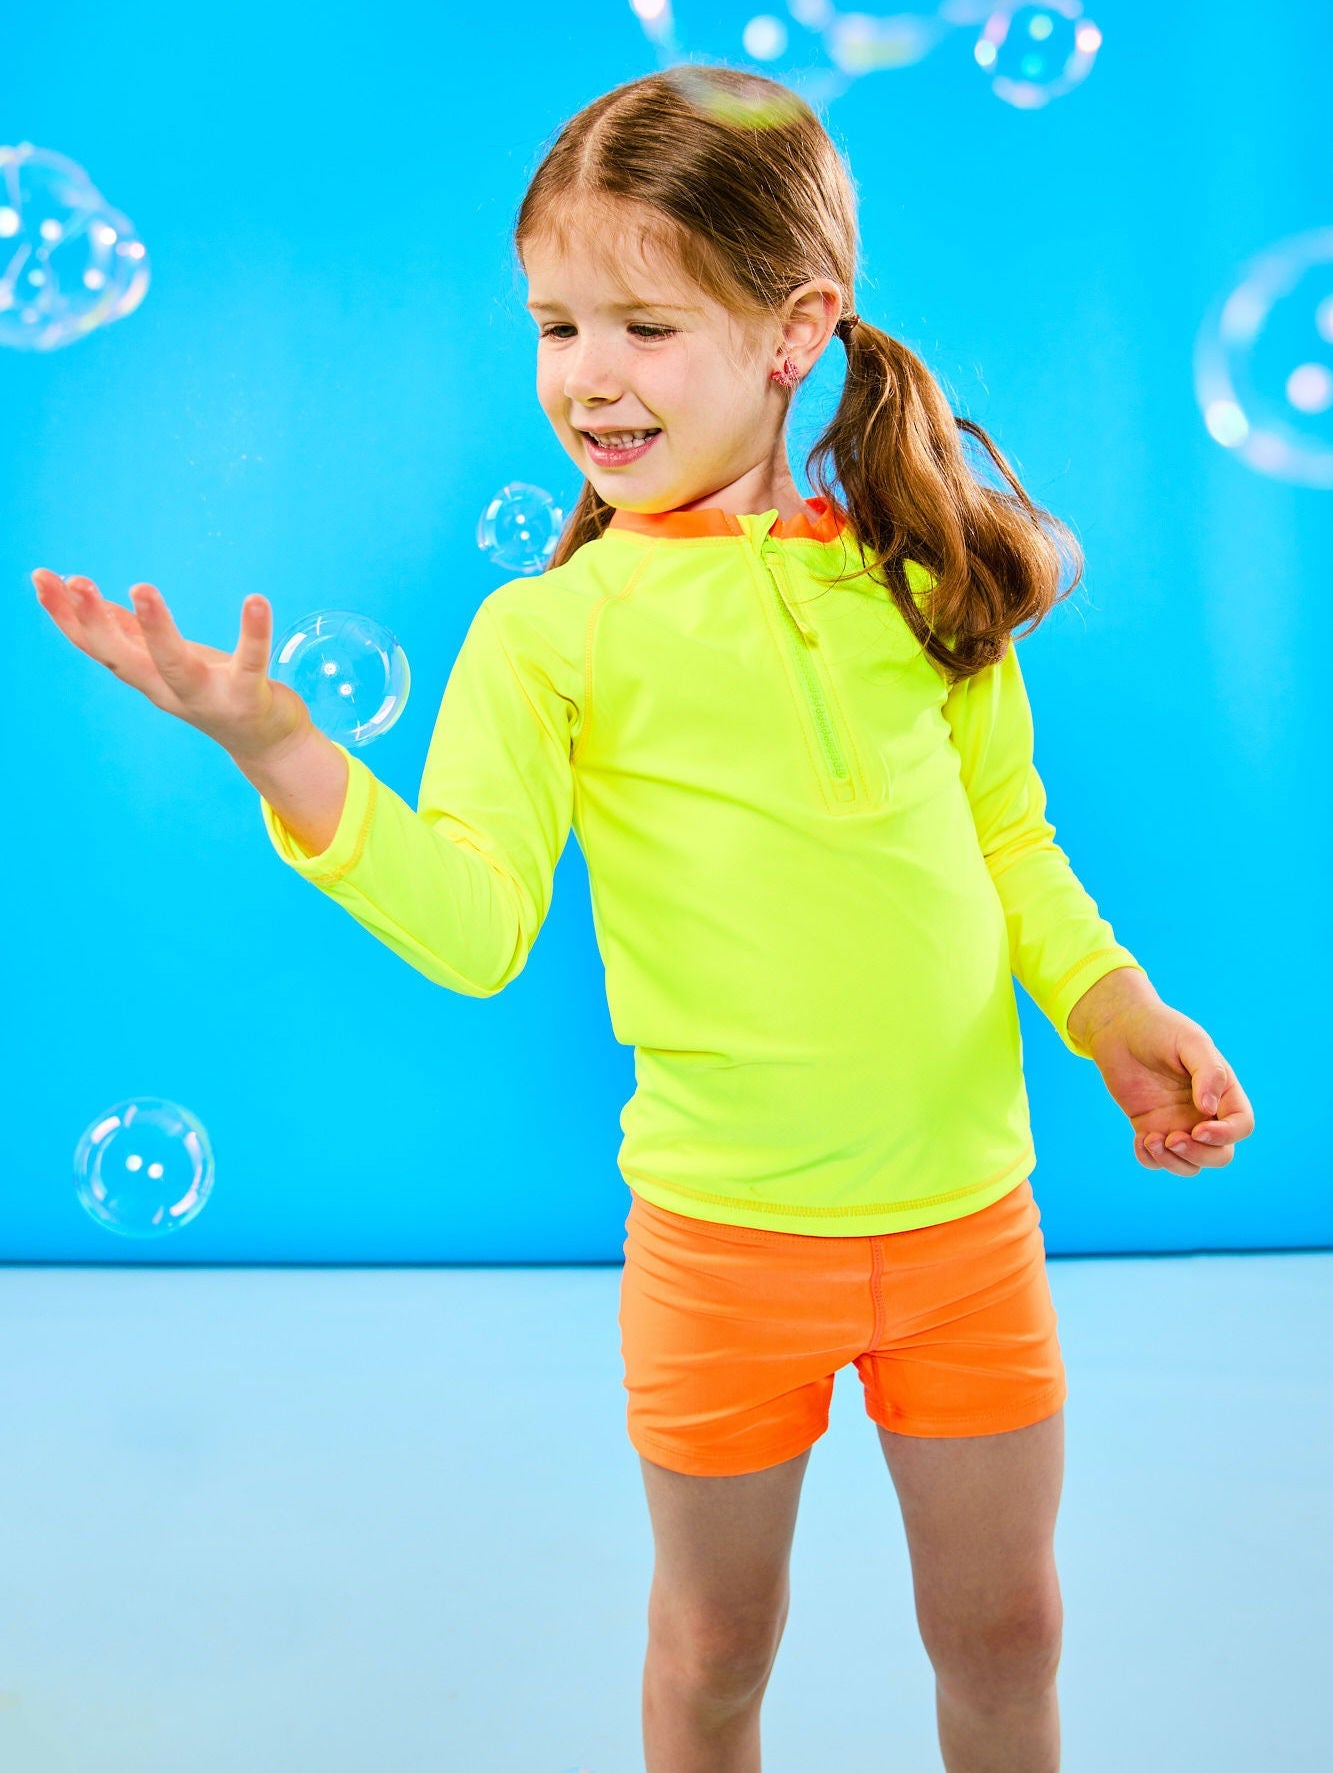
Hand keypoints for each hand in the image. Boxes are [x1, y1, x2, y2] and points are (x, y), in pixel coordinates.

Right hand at [32, 568, 310, 763]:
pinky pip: (250, 662)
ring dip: (156, 628)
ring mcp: (209, 697)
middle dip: (95, 623)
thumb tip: (93, 604)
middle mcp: (169, 691)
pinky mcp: (249, 697)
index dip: (65, 616)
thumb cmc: (218, 694)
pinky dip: (253, 633)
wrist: (268, 745)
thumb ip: (134, 637)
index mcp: (147, 678)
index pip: (95, 647)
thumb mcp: (170, 665)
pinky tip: (256, 600)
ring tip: (141, 588)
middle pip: (122, 660)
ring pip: (174, 665)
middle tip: (77, 582)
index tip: (40, 577)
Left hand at [1086, 1000, 1254, 1175]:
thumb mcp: (1190, 1041)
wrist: (1119, 1027)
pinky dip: (1151, 1160)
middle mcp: (1204, 1112)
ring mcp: (1178, 1122)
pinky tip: (1139, 1139)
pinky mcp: (1150, 1127)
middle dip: (1199, 1155)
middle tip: (1171, 1138)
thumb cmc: (1160, 1029)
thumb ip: (1208, 1072)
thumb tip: (1209, 1109)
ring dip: (1174, 1162)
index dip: (1225, 1135)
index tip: (1198, 1128)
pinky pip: (1158, 1160)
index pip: (1241, 1126)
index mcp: (1223, 1091)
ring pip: (1191, 1164)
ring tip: (1150, 1140)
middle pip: (1220, 1155)